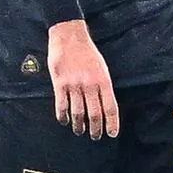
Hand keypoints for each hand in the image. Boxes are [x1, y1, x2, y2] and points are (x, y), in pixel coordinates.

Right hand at [48, 19, 117, 138]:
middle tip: (95, 136)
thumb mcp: (102, 67)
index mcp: (103, 81)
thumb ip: (103, 86)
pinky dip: (63, 116)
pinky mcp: (60, 83)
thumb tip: (105, 105)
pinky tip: (64, 121)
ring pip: (78, 113)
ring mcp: (74, 85)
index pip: (111, 107)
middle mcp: (90, 85)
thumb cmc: (87, 52)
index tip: (112, 134)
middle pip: (95, 114)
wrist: (69, 36)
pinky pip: (62, 105)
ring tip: (79, 131)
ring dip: (79, 126)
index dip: (112, 123)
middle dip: (95, 129)